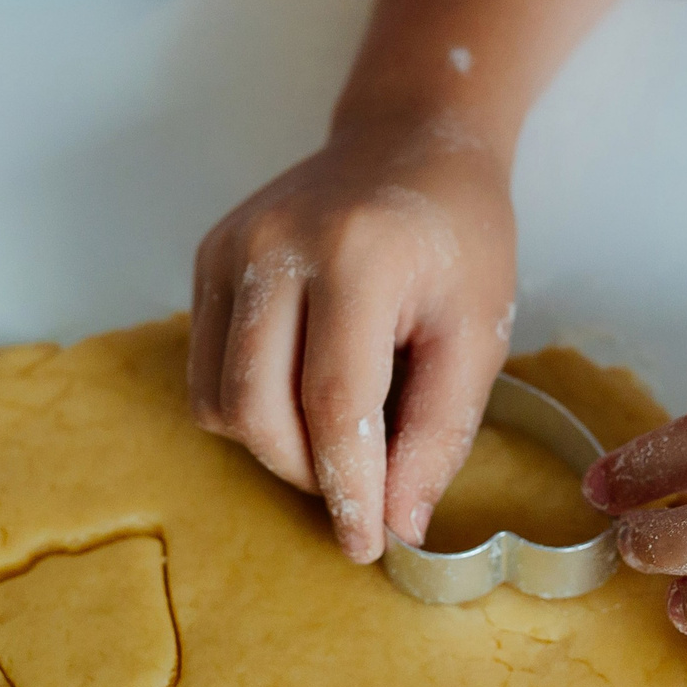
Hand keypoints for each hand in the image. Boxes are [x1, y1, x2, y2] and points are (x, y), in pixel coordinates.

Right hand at [189, 114, 516, 562]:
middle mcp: (277, 245)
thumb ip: (439, 431)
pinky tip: (302, 388)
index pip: (335, 403)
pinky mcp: (207, 258)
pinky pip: (206, 371)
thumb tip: (398, 524)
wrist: (409, 142)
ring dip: (275, 446)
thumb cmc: (458, 237)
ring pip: (219, 401)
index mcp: (359, 256)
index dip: (349, 489)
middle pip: (260, 409)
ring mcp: (230, 248)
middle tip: (361, 483)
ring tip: (335, 432)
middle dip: (308, 473)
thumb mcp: (480, 332)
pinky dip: (250, 406)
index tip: (368, 544)